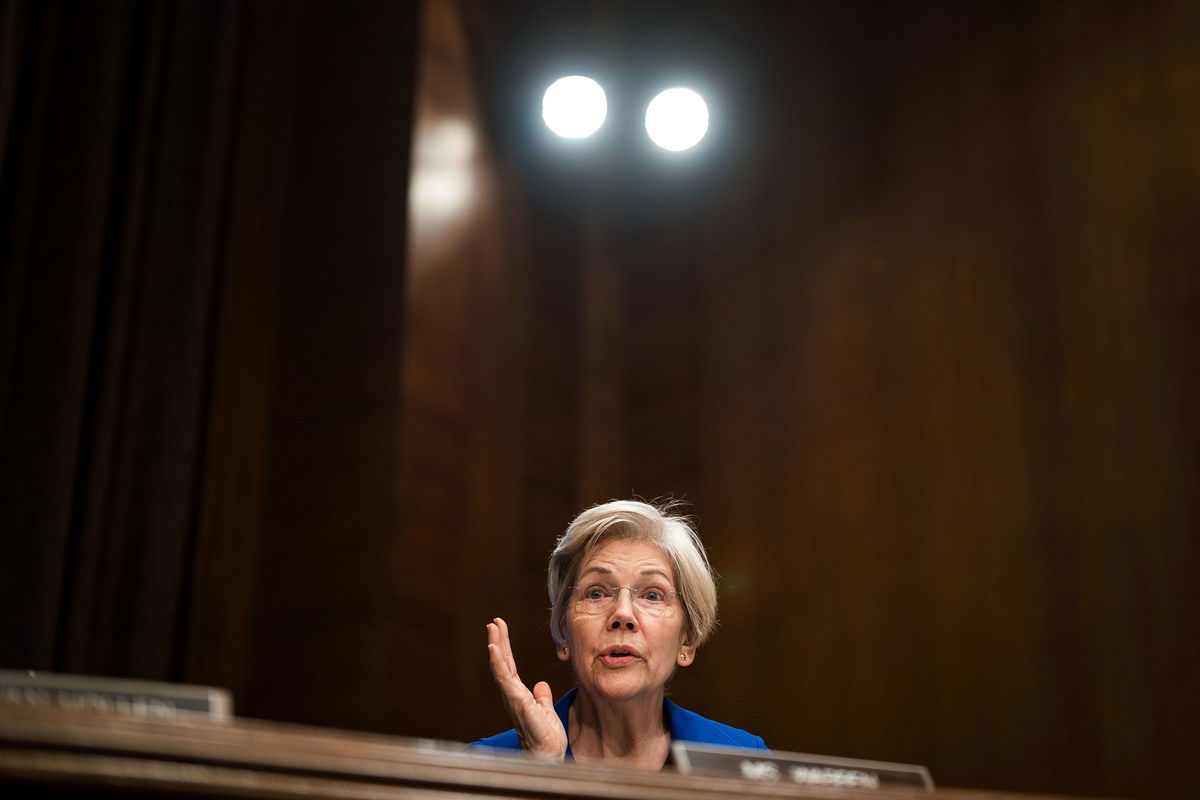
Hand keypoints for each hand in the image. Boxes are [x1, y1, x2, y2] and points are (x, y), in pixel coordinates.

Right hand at [486, 617, 567, 759]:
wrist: (548, 755)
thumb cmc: (546, 738)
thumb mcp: (546, 711)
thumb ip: (542, 697)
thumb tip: (541, 684)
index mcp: (518, 694)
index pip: (509, 666)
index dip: (505, 647)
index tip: (501, 628)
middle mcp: (512, 694)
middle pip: (503, 662)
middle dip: (498, 641)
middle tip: (494, 621)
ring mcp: (512, 697)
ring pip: (500, 667)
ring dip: (496, 646)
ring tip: (492, 628)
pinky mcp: (516, 701)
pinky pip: (504, 679)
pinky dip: (498, 662)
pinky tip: (494, 648)